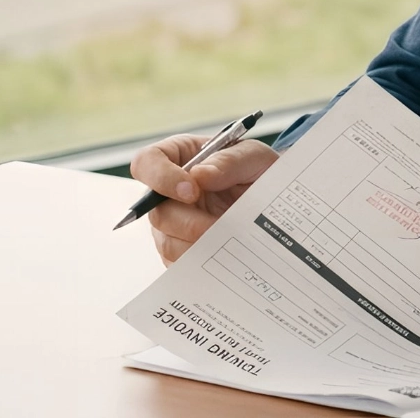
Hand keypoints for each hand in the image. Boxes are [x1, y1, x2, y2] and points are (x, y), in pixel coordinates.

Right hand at [129, 134, 279, 264]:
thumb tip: (199, 175)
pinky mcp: (182, 248)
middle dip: (188, 222)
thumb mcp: (253, 156)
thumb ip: (228, 161)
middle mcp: (168, 191)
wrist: (272, 200)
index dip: (161, 178)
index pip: (147, 162)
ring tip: (228, 239)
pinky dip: (201, 260)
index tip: (191, 191)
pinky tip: (224, 252)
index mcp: (178, 157)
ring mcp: (172, 223)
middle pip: (155, 211)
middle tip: (219, 225)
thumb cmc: (257, 170)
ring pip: (166, 241)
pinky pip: (179, 262)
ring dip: (197, 244)